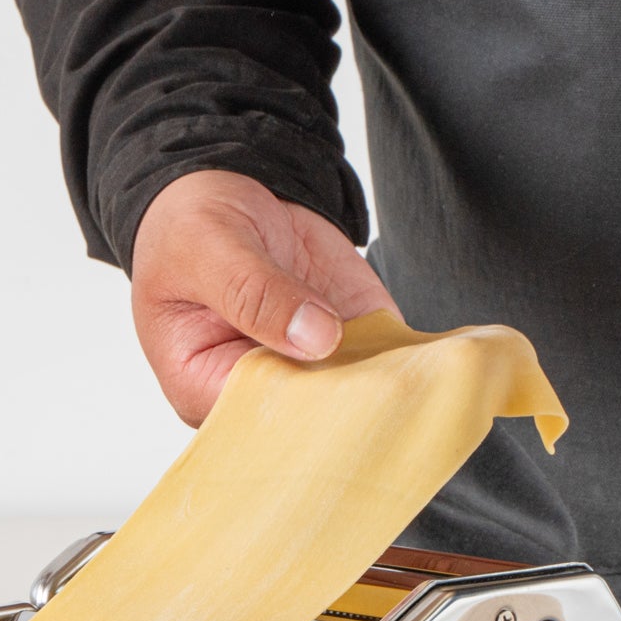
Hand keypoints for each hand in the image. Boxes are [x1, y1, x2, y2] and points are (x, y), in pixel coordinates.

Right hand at [129, 169, 396, 425]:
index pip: (255, 425)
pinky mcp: (347, 340)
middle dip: (348, 412)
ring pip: (354, 399)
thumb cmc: (191, 232)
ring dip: (388, 389)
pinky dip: (408, 359)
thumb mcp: (209, 249)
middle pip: (309, 425)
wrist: (228, 195)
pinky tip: (429, 357)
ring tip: (414, 377)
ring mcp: (307, 368)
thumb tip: (317, 337)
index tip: (337, 398)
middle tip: (386, 393)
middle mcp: (259, 391)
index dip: (297, 420)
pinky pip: (383, 361)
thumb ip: (255, 293)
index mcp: (202, 387)